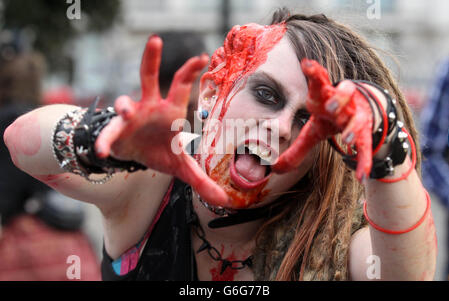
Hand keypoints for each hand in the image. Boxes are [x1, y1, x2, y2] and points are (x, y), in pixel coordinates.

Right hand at [95, 35, 228, 206]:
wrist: (135, 157)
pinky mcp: (115, 131)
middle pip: (148, 77)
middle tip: (155, 39)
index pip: (180, 86)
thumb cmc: (161, 153)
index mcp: (170, 112)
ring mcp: (130, 117)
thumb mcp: (182, 168)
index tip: (202, 56)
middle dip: (151, 59)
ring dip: (123, 106)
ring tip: (125, 111)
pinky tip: (103, 151)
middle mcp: (149, 107)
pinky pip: (109, 134)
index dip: (189, 71)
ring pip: (124, 103)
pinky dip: (106, 141)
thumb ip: (202, 182)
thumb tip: (225, 202)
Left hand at [272, 59, 373, 181]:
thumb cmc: (331, 118)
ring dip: (353, 127)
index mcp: (326, 96)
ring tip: (347, 139)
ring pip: (359, 117)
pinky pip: (367, 145)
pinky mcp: (368, 132)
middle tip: (330, 108)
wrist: (362, 116)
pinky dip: (364, 160)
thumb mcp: (313, 131)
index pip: (320, 81)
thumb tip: (274, 170)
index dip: (314, 72)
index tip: (306, 63)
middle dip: (339, 98)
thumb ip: (295, 149)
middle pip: (346, 92)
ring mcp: (358, 116)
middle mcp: (344, 103)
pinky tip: (362, 176)